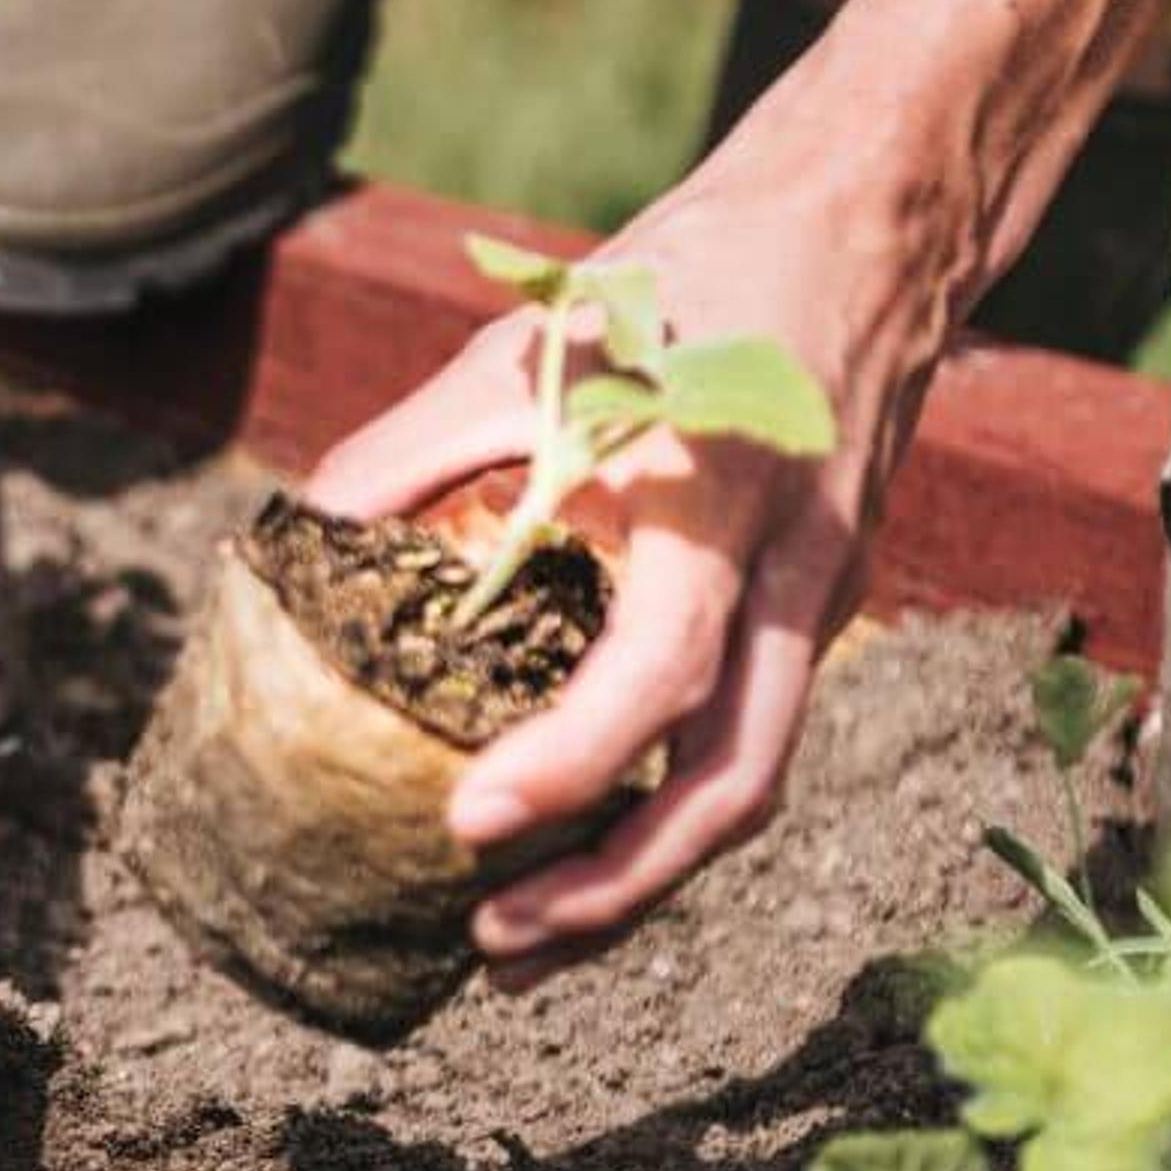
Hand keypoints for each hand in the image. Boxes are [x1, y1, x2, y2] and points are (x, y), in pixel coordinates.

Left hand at [299, 127, 973, 967]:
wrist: (871, 225)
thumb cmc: (689, 277)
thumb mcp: (537, 342)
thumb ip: (414, 443)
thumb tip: (299, 535)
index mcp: (718, 503)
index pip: (656, 672)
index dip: (568, 762)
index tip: (466, 823)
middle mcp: (789, 575)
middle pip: (732, 781)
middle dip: (617, 886)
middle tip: (492, 946)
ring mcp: (816, 602)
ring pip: (752, 781)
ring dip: (642, 876)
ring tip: (523, 940)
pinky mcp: (816, 611)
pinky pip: (752, 737)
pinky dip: (668, 810)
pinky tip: (583, 847)